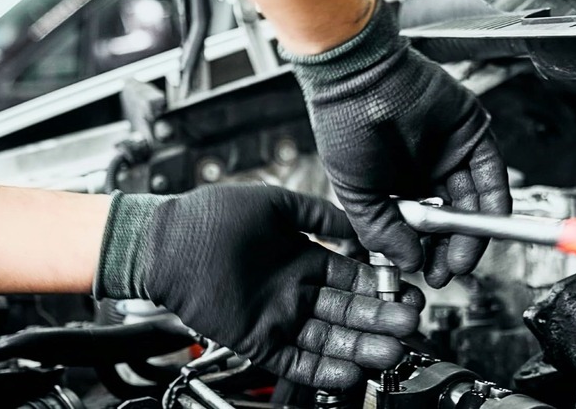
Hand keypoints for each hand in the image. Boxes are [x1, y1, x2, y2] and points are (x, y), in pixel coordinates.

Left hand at [95, 184, 423, 388]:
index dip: (380, 286)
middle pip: (347, 311)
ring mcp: (277, 317)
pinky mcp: (256, 340)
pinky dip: (321, 368)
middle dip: (379, 319)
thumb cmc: (211, 216)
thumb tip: (355, 222)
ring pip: (327, 339)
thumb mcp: (274, 205)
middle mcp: (294, 291)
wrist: (165, 241)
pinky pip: (293, 360)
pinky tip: (349, 371)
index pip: (352, 278)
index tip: (407, 291)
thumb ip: (317, 216)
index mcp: (303, 259)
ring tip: (391, 351)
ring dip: (360, 347)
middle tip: (410, 324)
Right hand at [285, 0, 511, 287]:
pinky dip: (491, 204)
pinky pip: (491, 175)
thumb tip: (409, 264)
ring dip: (472, 236)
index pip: (423, 228)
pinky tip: (480, 228)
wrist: (358, 78)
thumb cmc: (344, 126)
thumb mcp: (355, 193)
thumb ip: (382, 231)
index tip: (430, 275)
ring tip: (461, 259)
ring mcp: (452, 154)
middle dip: (452, 251)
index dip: (428, 254)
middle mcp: (428, 171)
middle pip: (453, 220)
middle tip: (449, 272)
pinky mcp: (473, 135)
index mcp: (399, 185)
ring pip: (474, 203)